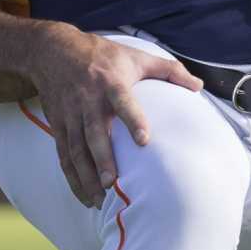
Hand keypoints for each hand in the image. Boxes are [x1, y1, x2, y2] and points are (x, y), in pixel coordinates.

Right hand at [26, 28, 203, 208]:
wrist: (51, 50)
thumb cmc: (100, 55)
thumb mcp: (134, 55)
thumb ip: (169, 70)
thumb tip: (199, 86)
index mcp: (109, 82)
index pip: (122, 100)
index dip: (132, 119)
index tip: (144, 140)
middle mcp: (87, 99)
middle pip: (93, 132)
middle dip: (101, 158)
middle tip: (111, 183)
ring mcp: (70, 114)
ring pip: (75, 148)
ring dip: (86, 175)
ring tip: (99, 199)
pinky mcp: (58, 125)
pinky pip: (64, 155)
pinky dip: (72, 177)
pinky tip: (85, 196)